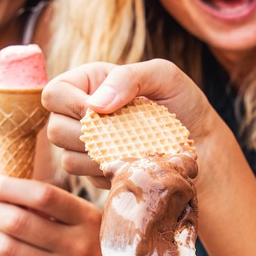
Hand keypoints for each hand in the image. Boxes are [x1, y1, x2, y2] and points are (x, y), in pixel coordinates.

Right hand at [42, 59, 216, 187]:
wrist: (202, 143)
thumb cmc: (183, 102)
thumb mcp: (162, 76)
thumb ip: (128, 78)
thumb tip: (95, 105)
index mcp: (90, 83)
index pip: (53, 93)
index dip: (70, 104)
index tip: (101, 112)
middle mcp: (81, 114)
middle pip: (54, 129)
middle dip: (86, 136)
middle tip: (120, 134)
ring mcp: (87, 146)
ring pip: (67, 159)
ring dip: (98, 158)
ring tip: (130, 150)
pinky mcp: (96, 172)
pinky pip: (87, 180)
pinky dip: (109, 174)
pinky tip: (132, 164)